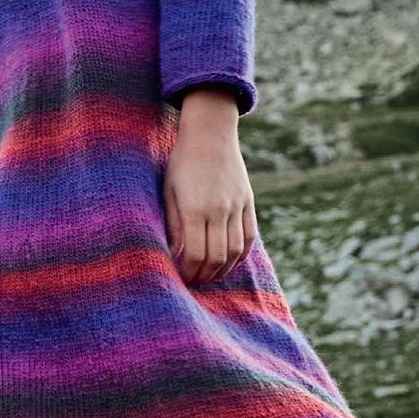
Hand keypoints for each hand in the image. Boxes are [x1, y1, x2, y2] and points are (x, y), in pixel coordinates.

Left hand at [163, 87, 256, 285]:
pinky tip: (231, 261)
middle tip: (194, 282)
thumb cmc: (182, 162)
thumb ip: (173, 225)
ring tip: (211, 275)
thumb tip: (175, 255)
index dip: (188, 272)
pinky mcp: (248, 202)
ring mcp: (236, 206)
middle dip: (204, 276)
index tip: (181, 279)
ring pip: (235, 251)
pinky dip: (241, 254)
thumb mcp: (169, 191)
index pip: (195, 254)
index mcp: (194, 209)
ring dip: (223, 269)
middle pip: (216, 258)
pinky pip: (249, 236)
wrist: (211, 134)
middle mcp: (218, 210)